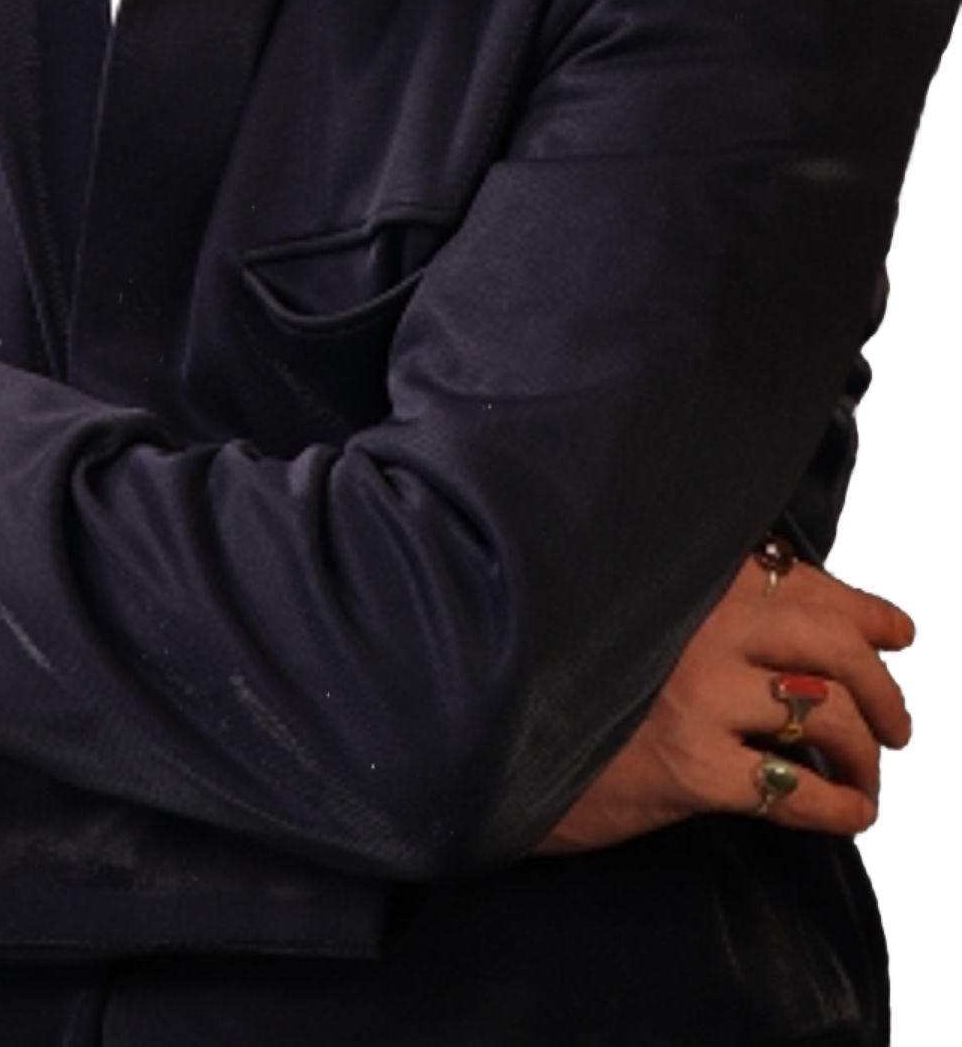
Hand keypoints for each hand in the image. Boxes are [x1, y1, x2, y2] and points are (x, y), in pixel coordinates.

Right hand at [538, 557, 913, 851]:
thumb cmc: (568, 680)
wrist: (496, 743)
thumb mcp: (639, 620)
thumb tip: (815, 620)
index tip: (896, 631)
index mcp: (691, 579)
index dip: (865, 612)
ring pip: (826, 714)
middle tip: (896, 724)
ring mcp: (695, 695)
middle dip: (882, 688)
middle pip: (833, 644)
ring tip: (864, 775)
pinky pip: (796, 792)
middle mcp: (699, 624)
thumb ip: (709, 604)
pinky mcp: (688, 767)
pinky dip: (840, 807)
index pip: (807, 583)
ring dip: (865, 752)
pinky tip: (847, 813)